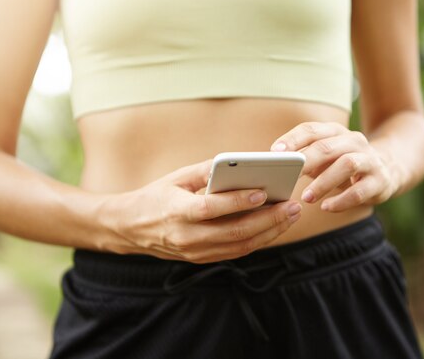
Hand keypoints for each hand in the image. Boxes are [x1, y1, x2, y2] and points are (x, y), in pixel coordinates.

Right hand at [95, 159, 301, 262]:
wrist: (131, 228)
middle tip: (292, 205)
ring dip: (269, 232)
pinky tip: (275, 226)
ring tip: (291, 215)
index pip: (211, 208)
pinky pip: (236, 252)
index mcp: (176, 212)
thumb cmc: (156, 196)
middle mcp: (186, 237)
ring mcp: (195, 252)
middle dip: (268, 219)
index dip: (237, 202)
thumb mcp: (175, 178)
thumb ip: (205, 171)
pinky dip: (258, 240)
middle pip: (234, 232)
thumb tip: (237, 164)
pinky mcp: (202, 259)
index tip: (263, 192)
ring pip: (240, 246)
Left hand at [271, 122, 398, 211]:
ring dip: (324, 182)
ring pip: (347, 165)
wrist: (388, 170)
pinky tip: (326, 207)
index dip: (293, 139)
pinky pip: (360, 191)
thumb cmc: (343, 164)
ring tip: (307, 197)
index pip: (312, 129)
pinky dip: (342, 201)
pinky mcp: (380, 181)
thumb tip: (274, 168)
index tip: (275, 152)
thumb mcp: (324, 157)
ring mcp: (369, 160)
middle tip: (288, 175)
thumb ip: (303, 158)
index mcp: (336, 132)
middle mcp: (354, 141)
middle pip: (327, 147)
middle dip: (306, 161)